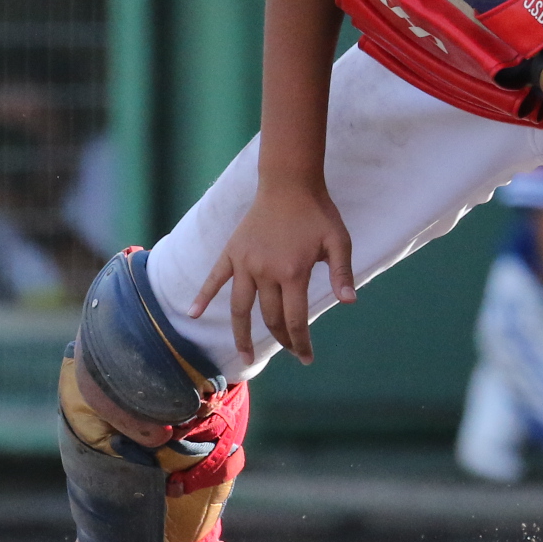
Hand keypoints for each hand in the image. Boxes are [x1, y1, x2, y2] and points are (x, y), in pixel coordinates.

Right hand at [188, 176, 355, 363]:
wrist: (289, 182)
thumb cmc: (318, 213)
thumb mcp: (338, 241)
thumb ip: (341, 273)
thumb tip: (350, 302)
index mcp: (292, 273)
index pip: (295, 319)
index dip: (301, 343)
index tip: (307, 358)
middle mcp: (265, 272)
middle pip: (270, 317)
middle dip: (281, 339)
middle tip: (291, 351)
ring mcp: (244, 263)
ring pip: (240, 308)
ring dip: (242, 334)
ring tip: (244, 356)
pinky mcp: (231, 252)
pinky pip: (214, 278)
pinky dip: (202, 296)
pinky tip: (192, 313)